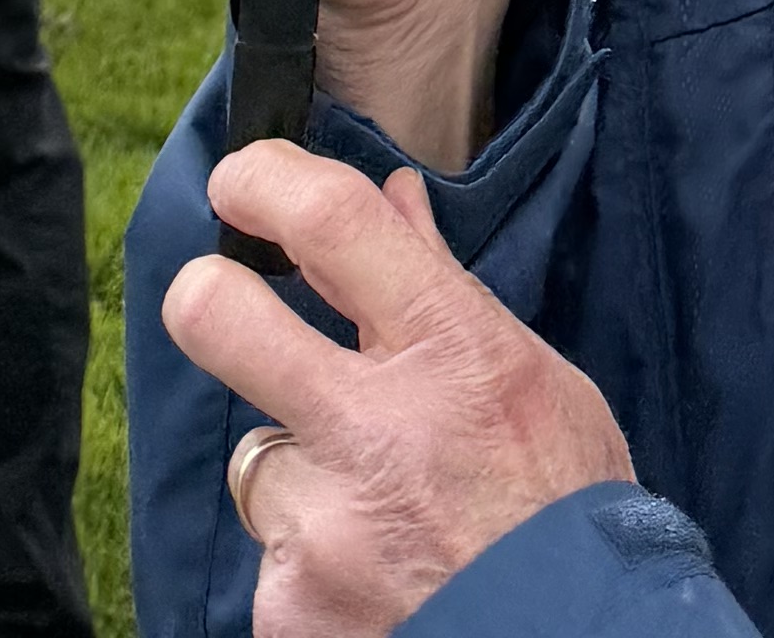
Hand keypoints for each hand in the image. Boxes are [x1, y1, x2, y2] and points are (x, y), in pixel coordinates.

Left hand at [162, 146, 631, 637]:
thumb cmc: (567, 512)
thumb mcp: (534, 380)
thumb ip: (443, 289)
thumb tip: (393, 198)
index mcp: (450, 353)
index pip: (332, 222)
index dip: (267, 180)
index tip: (242, 179)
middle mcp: (375, 431)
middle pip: (220, 316)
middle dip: (205, 299)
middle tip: (218, 307)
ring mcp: (323, 527)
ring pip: (261, 461)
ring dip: (305, 481)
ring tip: (381, 519)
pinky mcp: (289, 610)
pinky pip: (272, 559)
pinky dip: (311, 568)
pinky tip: (374, 581)